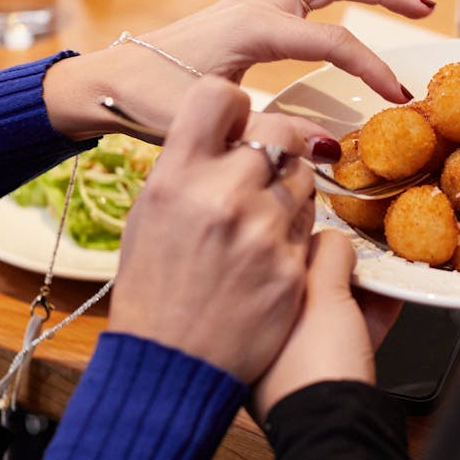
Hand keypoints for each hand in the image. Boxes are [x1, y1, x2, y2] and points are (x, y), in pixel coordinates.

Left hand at [43, 0, 433, 156]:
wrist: (111, 79)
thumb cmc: (150, 102)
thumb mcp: (212, 126)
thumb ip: (271, 136)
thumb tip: (328, 149)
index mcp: (253, 30)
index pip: (333, 40)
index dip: (373, 67)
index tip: (400, 95)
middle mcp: (254, 2)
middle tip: (424, 10)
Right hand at [107, 77, 315, 381]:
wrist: (173, 364)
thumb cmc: (153, 289)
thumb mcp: (148, 214)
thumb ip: (186, 165)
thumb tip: (224, 131)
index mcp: (176, 177)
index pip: (219, 95)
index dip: (232, 104)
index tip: (234, 122)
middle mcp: (222, 196)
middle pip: (278, 127)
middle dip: (274, 142)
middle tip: (260, 166)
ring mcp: (263, 232)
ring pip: (304, 173)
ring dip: (289, 184)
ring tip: (259, 215)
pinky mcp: (293, 266)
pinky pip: (312, 222)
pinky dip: (295, 227)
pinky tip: (269, 249)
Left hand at [251, 230, 401, 419]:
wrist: (342, 431)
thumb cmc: (314, 369)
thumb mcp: (322, 294)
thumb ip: (327, 256)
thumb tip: (334, 238)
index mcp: (248, 319)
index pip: (274, 264)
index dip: (302, 241)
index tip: (326, 227)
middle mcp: (269, 341)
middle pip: (305, 285)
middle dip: (336, 265)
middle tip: (357, 248)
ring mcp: (299, 359)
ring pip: (332, 309)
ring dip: (360, 288)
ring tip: (382, 268)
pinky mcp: (331, 374)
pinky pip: (352, 333)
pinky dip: (373, 313)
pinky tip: (394, 294)